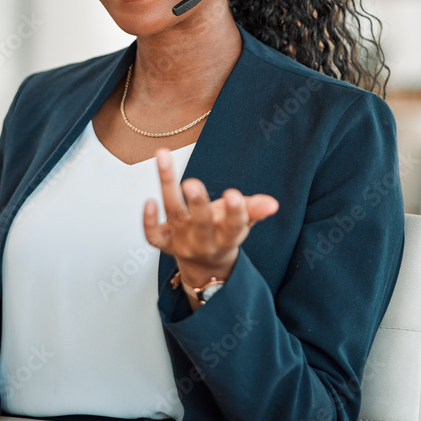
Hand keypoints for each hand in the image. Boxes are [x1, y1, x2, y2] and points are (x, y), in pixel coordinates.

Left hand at [143, 148, 278, 288]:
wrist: (205, 264)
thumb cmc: (223, 232)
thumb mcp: (241, 223)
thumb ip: (254, 210)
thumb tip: (273, 203)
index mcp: (226, 237)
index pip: (233, 227)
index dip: (235, 213)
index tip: (234, 194)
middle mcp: (203, 241)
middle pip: (200, 223)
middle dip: (197, 204)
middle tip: (192, 183)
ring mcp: (181, 241)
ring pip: (174, 214)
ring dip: (168, 187)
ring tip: (164, 156)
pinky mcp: (163, 243)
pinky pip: (153, 236)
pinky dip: (148, 221)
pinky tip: (147, 200)